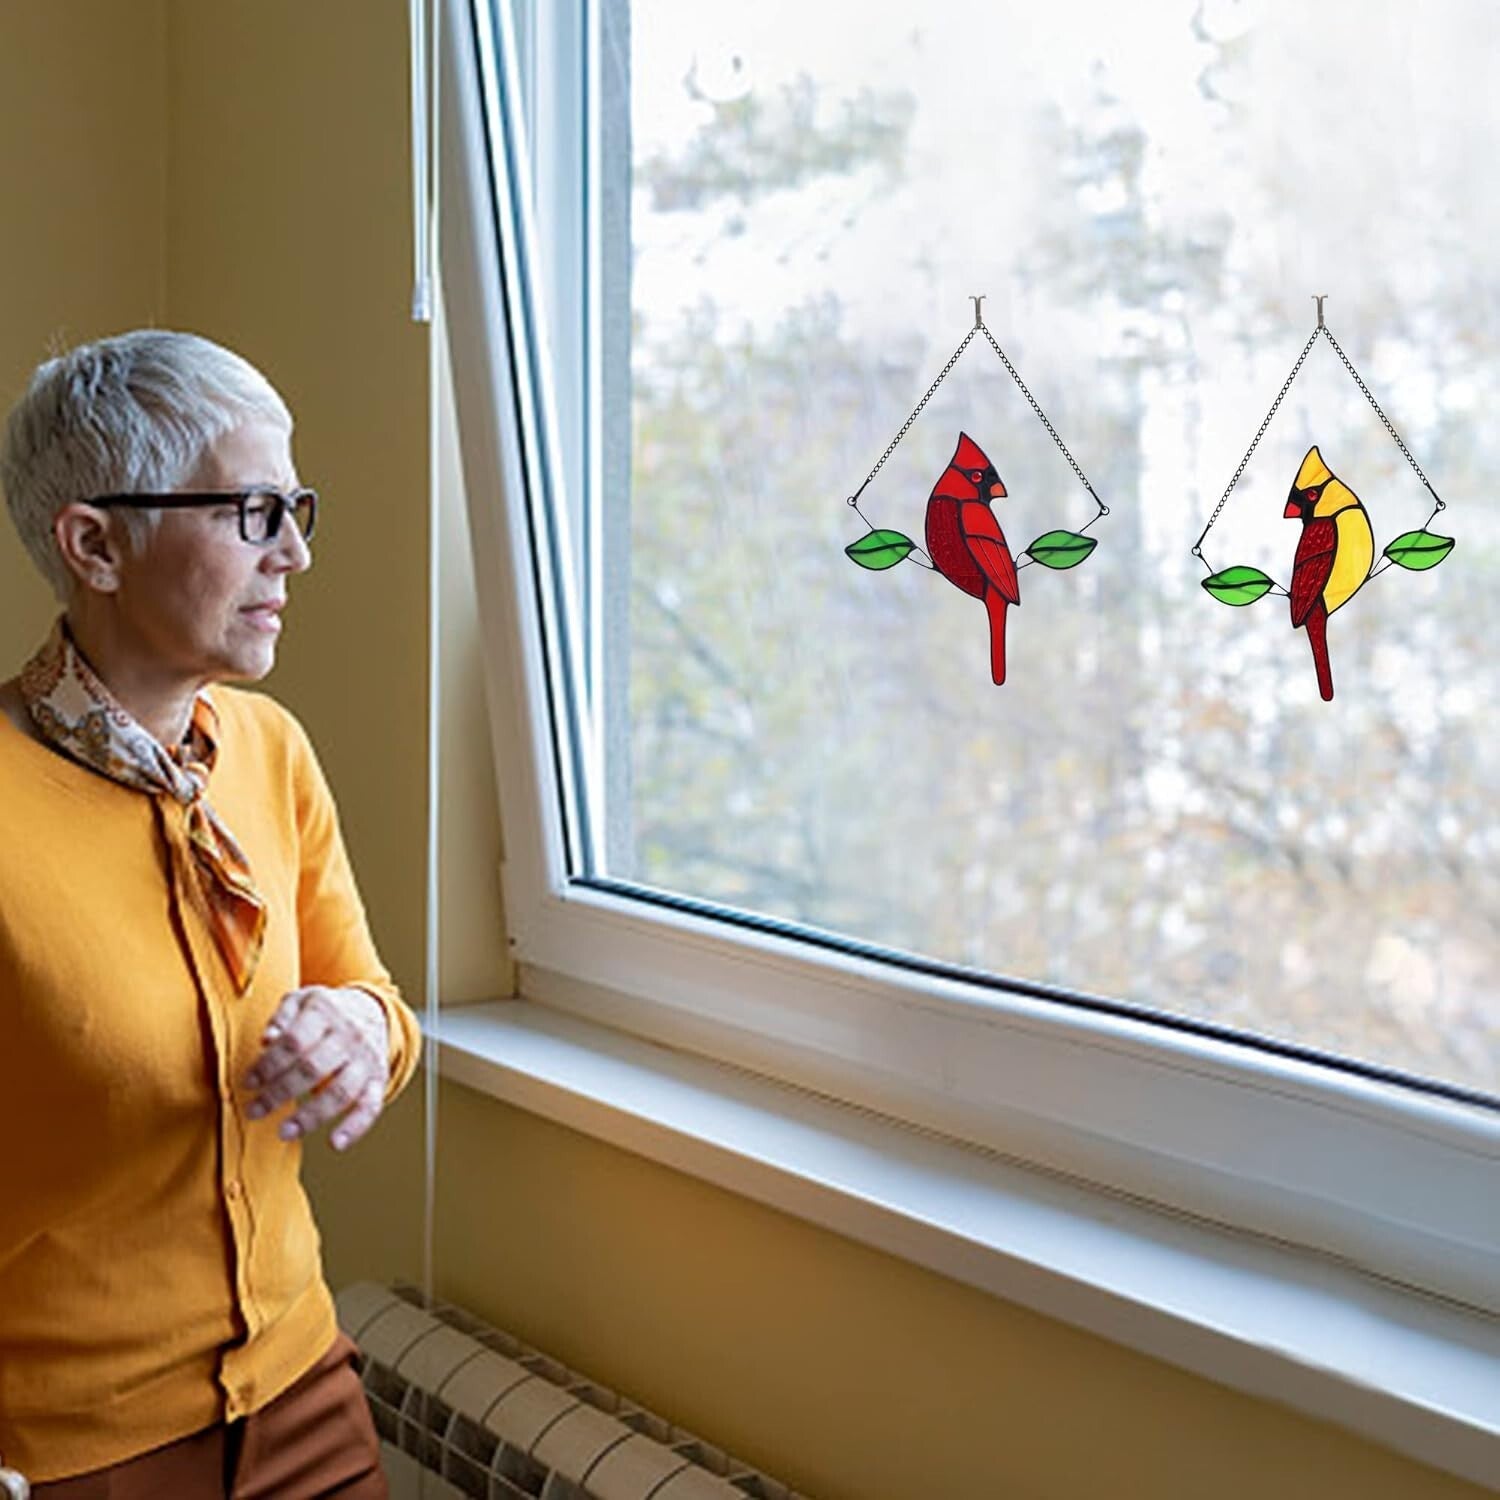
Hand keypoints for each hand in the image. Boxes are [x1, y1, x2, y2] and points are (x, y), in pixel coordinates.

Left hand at [243, 986, 390, 1150]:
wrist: (371, 1010)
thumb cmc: (326, 1012)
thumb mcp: (301, 1001)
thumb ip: (281, 1017)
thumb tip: (267, 1039)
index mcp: (326, 1011)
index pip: (294, 1042)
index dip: (268, 1065)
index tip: (248, 1083)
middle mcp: (349, 1034)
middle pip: (313, 1068)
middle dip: (279, 1093)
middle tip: (255, 1111)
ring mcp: (366, 1058)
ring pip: (340, 1091)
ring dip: (310, 1116)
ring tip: (284, 1132)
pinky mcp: (378, 1079)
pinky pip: (370, 1106)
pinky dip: (355, 1127)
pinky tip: (335, 1143)